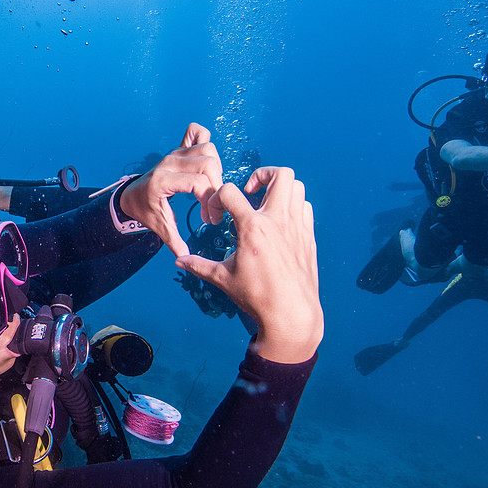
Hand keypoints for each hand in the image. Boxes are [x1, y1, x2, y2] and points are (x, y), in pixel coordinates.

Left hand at [119, 123, 223, 256]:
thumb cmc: (144, 209)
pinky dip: (205, 139)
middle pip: (208, 162)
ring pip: (207, 148)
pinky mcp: (178, 148)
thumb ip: (173, 240)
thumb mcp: (158, 226)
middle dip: (217, 186)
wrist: (131, 195)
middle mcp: (169, 162)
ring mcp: (174, 153)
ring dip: (216, 168)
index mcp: (162, 181)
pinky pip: (196, 132)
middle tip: (213, 206)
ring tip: (210, 188)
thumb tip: (184, 257)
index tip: (209, 219)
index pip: (197, 182)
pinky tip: (206, 160)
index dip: (210, 201)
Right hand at [175, 167, 321, 362]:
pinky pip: (305, 207)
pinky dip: (293, 206)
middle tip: (250, 191)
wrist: (291, 314)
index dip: (218, 198)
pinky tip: (280, 222)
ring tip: (265, 204)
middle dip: (262, 175)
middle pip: (279, 174)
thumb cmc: (257, 297)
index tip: (218, 216)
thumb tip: (179, 261)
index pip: (230, 191)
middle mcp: (277, 220)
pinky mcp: (308, 236)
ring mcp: (297, 226)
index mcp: (253, 227)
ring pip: (297, 186)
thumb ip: (199, 265)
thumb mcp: (223, 278)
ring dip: (279, 189)